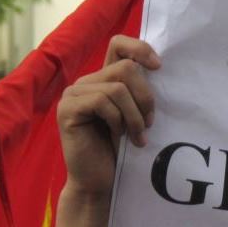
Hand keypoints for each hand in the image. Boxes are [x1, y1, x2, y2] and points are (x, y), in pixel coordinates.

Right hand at [57, 35, 160, 197]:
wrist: (98, 181)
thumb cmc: (119, 151)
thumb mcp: (134, 116)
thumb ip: (138, 93)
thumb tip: (159, 69)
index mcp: (102, 80)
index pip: (118, 45)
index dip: (140, 49)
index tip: (159, 68)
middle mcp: (86, 82)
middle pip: (126, 69)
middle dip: (145, 97)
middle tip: (149, 123)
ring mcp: (73, 95)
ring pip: (118, 88)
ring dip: (134, 116)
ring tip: (138, 136)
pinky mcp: (68, 109)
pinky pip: (103, 102)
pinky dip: (118, 121)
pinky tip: (120, 138)